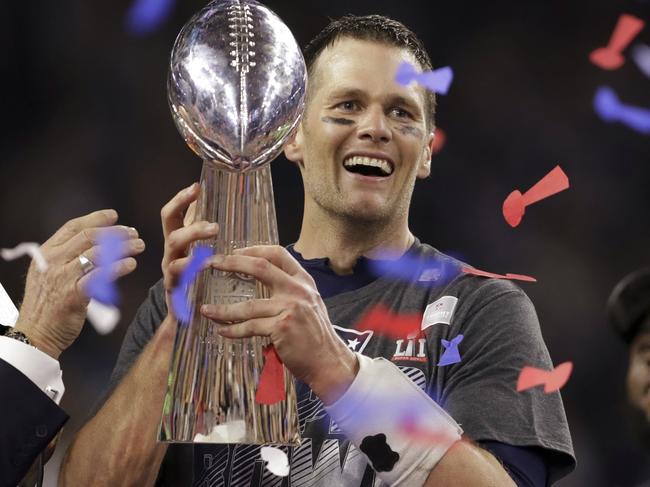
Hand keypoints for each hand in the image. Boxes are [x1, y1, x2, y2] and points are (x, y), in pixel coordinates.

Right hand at [14, 210, 144, 358]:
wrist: (35, 333)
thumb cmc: (47, 304)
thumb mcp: (49, 273)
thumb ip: (67, 257)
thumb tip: (97, 243)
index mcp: (47, 253)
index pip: (73, 227)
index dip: (96, 219)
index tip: (115, 215)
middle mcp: (53, 261)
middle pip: (89, 237)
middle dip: (115, 232)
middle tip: (133, 233)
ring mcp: (62, 277)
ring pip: (97, 254)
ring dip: (122, 247)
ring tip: (139, 246)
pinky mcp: (73, 295)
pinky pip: (99, 277)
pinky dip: (117, 268)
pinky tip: (131, 264)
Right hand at [160, 183, 218, 317]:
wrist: (180, 307)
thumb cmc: (190, 269)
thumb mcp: (192, 244)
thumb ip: (197, 223)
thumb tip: (206, 195)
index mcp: (175, 239)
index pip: (171, 215)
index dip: (180, 200)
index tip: (196, 187)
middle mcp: (170, 254)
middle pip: (173, 235)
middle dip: (192, 229)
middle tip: (215, 227)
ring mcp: (171, 271)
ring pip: (175, 258)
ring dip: (193, 251)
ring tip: (212, 248)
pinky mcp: (176, 289)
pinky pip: (180, 279)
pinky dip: (191, 273)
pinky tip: (205, 270)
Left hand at [200, 245, 358, 404]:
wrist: (329, 361)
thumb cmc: (315, 335)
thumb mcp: (309, 304)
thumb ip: (290, 290)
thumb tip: (262, 278)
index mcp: (304, 281)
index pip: (277, 254)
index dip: (253, 250)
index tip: (233, 252)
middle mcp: (298, 290)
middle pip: (259, 267)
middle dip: (231, 263)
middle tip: (211, 263)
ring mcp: (290, 308)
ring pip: (248, 305)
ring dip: (223, 309)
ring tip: (206, 310)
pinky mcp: (281, 328)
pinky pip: (250, 327)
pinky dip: (232, 330)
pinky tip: (222, 331)